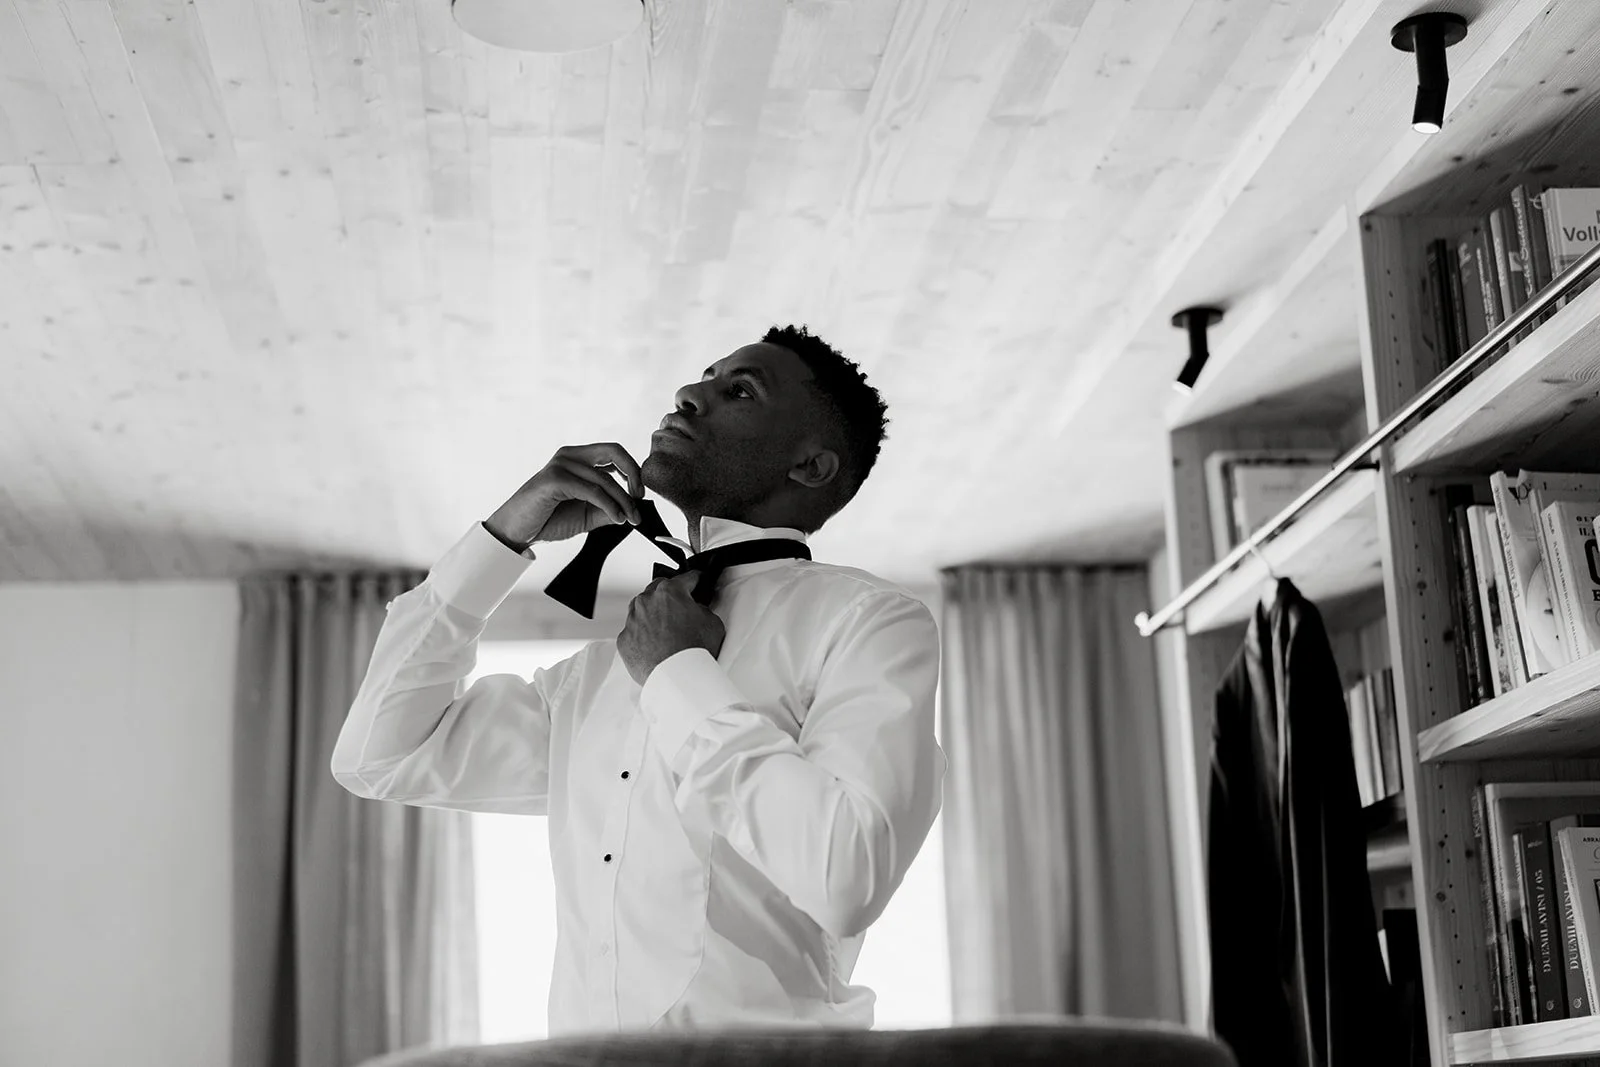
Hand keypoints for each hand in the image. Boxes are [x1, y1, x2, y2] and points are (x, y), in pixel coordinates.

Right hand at [486, 443, 643, 546]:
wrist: (517, 532)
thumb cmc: (549, 520)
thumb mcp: (587, 514)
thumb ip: (609, 508)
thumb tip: (635, 509)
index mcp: (577, 457)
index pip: (614, 452)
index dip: (633, 470)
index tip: (640, 494)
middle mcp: (569, 455)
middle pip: (614, 451)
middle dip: (634, 474)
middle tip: (640, 499)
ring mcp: (561, 464)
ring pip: (605, 479)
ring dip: (623, 502)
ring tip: (630, 519)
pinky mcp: (554, 478)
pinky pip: (592, 491)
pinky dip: (609, 506)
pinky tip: (617, 519)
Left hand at [617, 573, 725, 685]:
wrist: (677, 678)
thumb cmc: (693, 652)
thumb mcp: (713, 623)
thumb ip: (702, 609)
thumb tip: (696, 610)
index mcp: (669, 592)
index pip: (685, 578)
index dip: (695, 579)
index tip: (696, 580)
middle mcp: (647, 602)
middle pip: (658, 589)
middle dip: (669, 595)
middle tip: (680, 606)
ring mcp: (633, 620)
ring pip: (641, 608)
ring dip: (652, 613)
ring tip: (666, 628)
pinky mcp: (624, 639)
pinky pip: (633, 630)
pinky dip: (642, 634)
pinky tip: (655, 643)